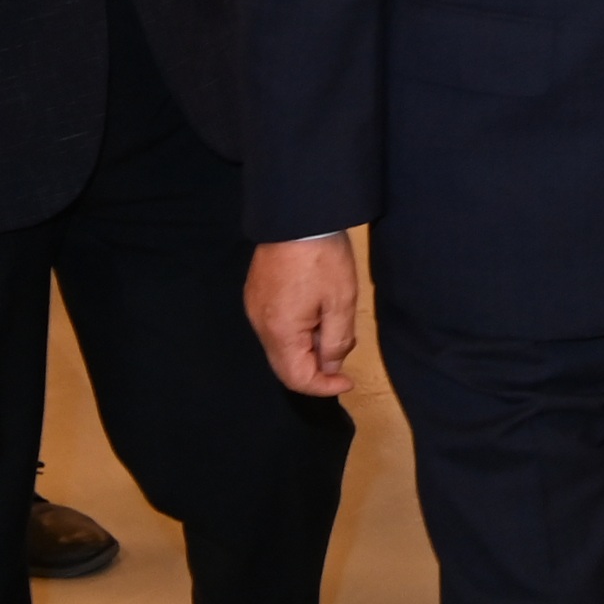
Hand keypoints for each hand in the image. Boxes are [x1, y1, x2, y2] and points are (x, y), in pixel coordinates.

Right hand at [245, 233, 358, 396]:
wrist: (296, 216)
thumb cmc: (322, 258)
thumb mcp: (341, 302)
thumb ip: (336, 341)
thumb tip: (330, 367)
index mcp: (280, 332)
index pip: (296, 378)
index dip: (323, 387)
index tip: (348, 381)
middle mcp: (260, 325)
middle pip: (286, 365)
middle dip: (317, 367)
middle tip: (343, 349)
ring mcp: (255, 308)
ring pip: (282, 345)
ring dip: (309, 346)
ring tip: (334, 323)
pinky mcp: (257, 294)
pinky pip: (277, 326)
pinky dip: (299, 330)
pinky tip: (318, 311)